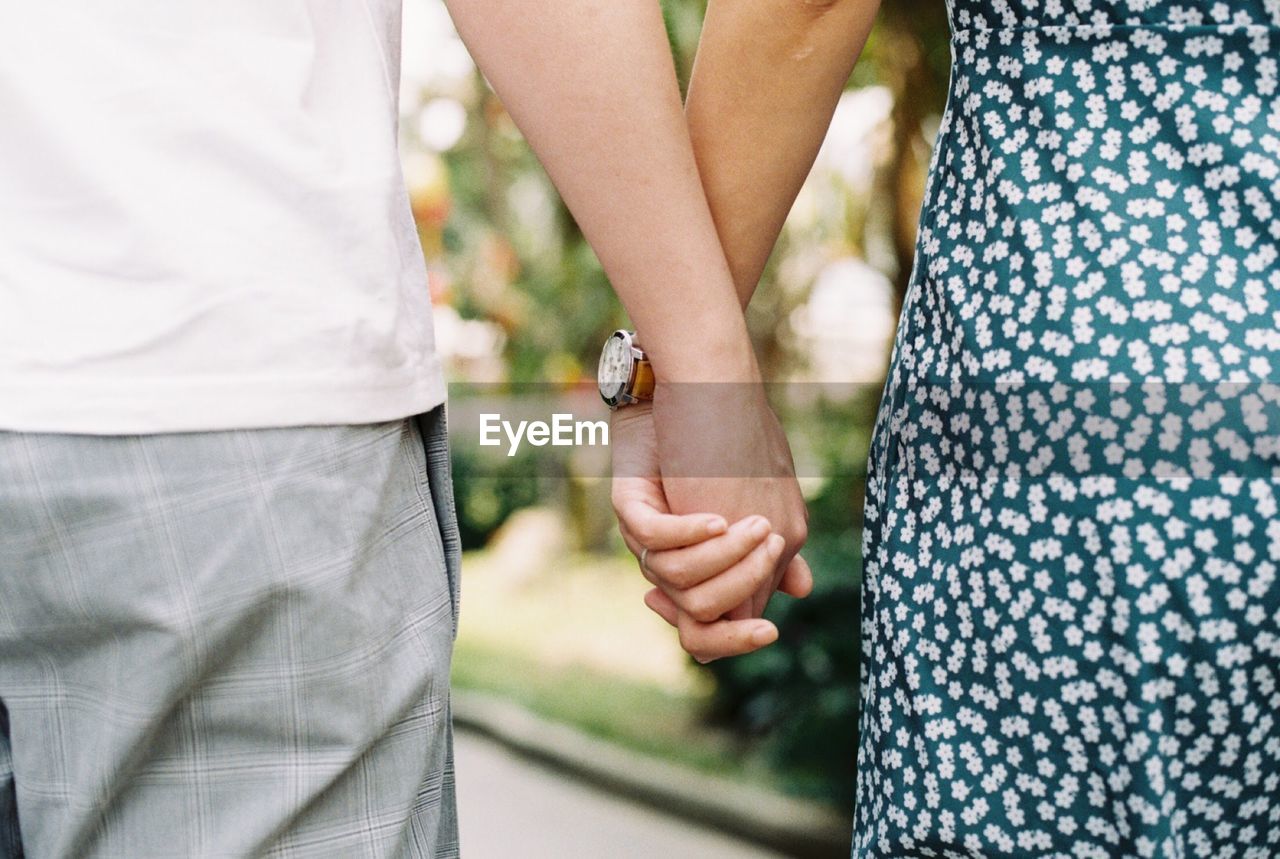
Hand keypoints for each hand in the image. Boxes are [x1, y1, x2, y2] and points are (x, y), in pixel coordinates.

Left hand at [611, 400, 811, 661]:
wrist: (698, 386)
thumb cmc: (730, 445)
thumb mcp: (761, 502)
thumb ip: (774, 549)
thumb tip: (800, 591)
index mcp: (698, 568)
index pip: (708, 633)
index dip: (735, 639)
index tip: (770, 628)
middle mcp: (667, 560)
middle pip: (696, 616)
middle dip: (740, 589)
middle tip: (771, 548)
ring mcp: (645, 534)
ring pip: (678, 577)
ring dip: (724, 556)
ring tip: (756, 525)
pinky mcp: (628, 501)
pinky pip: (655, 537)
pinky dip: (690, 532)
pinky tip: (719, 517)